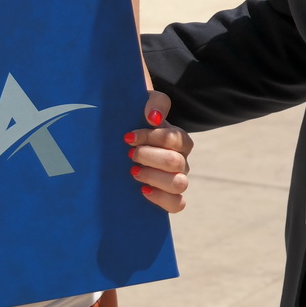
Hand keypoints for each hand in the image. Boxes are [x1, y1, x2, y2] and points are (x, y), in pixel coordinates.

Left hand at [125, 90, 192, 212]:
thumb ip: (155, 103)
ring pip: (179, 183)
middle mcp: (181, 160)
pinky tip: (144, 190)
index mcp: (179, 139)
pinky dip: (162, 198)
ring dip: (153, 177)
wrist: (123, 144)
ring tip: (133, 171)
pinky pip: (177, 204)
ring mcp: (177, 179)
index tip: (128, 137)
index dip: (150, 137)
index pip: (174, 139)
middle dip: (148, 157)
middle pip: (174, 161)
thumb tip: (154, 117)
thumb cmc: (135, 121)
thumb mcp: (144, 102)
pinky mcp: (168, 197)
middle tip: (130, 154)